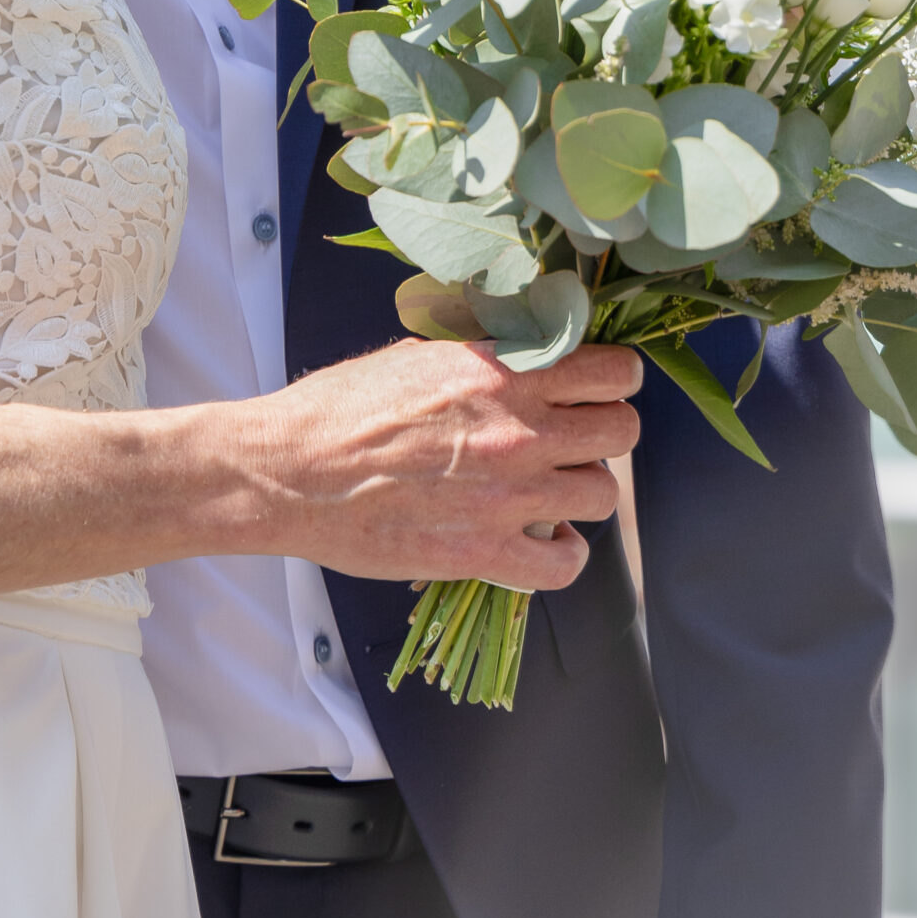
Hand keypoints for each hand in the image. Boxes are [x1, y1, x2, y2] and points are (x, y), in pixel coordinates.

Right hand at [266, 338, 640, 590]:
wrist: (294, 471)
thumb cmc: (342, 407)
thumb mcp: (417, 353)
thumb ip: (481, 356)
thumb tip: (518, 354)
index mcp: (502, 371)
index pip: (611, 370)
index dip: (615, 378)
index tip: (602, 386)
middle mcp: (519, 430)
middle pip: (622, 429)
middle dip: (605, 429)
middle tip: (576, 436)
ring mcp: (509, 496)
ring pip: (603, 494)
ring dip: (581, 489)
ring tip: (550, 488)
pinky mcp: (487, 553)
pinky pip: (567, 564)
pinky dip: (563, 554)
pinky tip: (540, 539)